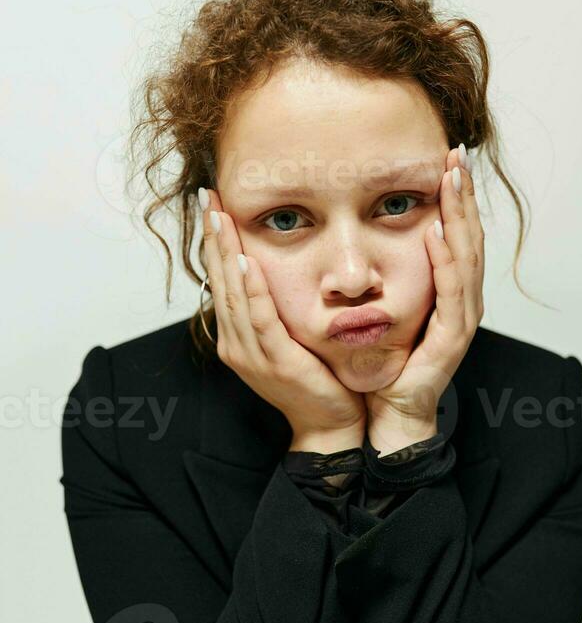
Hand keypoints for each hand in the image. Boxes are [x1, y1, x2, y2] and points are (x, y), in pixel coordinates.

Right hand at [199, 187, 366, 444]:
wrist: (331, 425)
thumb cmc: (317, 381)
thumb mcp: (291, 338)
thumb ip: (278, 309)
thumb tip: (275, 268)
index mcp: (238, 337)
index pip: (222, 280)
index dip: (215, 242)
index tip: (212, 205)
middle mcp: (236, 344)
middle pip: (220, 280)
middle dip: (213, 236)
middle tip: (208, 196)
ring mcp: (252, 354)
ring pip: (234, 294)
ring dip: (225, 251)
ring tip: (220, 215)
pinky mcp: (275, 362)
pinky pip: (260, 318)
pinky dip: (252, 289)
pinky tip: (246, 260)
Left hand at [366, 144, 484, 451]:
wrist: (392, 411)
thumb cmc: (388, 363)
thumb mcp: (387, 310)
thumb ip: (387, 277)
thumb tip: (363, 238)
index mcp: (448, 292)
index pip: (456, 234)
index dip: (454, 198)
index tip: (447, 159)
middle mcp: (462, 301)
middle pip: (468, 237)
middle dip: (463, 195)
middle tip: (457, 155)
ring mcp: (461, 319)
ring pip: (466, 257)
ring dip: (460, 217)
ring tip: (454, 180)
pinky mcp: (452, 339)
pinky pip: (452, 294)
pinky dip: (447, 262)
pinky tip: (438, 234)